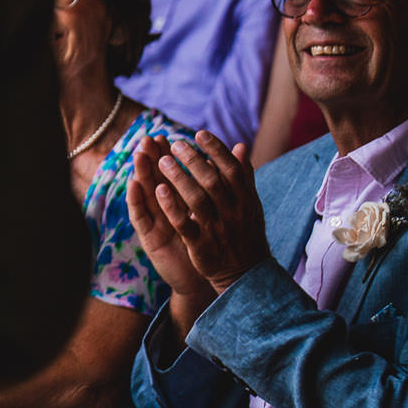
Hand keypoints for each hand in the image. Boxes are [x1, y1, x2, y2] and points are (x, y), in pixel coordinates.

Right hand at [126, 136, 212, 308]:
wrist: (216, 276)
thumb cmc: (215, 242)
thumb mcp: (218, 212)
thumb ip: (221, 184)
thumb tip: (237, 153)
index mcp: (180, 202)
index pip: (171, 174)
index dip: (167, 155)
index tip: (166, 136)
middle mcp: (164, 210)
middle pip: (154, 179)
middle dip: (151, 158)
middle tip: (149, 139)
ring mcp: (156, 223)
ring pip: (145, 193)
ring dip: (141, 173)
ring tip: (139, 154)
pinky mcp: (150, 238)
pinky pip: (141, 217)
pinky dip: (137, 200)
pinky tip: (135, 185)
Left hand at [147, 131, 267, 295]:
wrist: (247, 274)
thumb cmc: (245, 232)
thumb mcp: (249, 205)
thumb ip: (242, 176)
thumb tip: (240, 146)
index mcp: (245, 201)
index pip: (232, 170)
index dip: (216, 150)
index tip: (199, 133)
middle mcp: (232, 213)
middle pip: (212, 181)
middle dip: (193, 160)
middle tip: (175, 143)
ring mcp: (217, 229)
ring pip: (196, 200)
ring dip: (178, 178)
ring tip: (161, 159)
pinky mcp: (201, 246)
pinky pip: (185, 224)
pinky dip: (171, 206)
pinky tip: (157, 190)